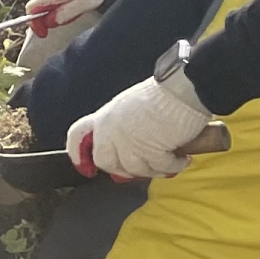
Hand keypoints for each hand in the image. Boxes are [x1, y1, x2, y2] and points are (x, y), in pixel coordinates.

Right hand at [23, 0, 113, 38]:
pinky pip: (46, 1)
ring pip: (41, 5)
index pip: (31, 9)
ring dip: (51, 14)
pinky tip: (69, 6)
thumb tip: (49, 23)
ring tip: (70, 12)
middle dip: (45, 19)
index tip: (43, 33)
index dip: (34, 23)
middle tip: (64, 21)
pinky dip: (54, 8)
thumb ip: (64, 14)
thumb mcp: (82, 5)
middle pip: (35, 8)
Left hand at [68, 63, 214, 180]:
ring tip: (169, 161)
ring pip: (133, 170)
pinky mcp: (151, 151)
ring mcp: (129, 142)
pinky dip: (172, 167)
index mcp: (104, 117)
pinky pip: (159, 169)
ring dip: (153, 170)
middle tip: (143, 167)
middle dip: (122, 169)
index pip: (77, 136)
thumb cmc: (162, 93)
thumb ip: (121, 124)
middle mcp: (111, 131)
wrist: (181, 89)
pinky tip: (182, 159)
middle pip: (104, 162)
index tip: (85, 167)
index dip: (77, 154)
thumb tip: (127, 143)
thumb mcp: (129, 106)